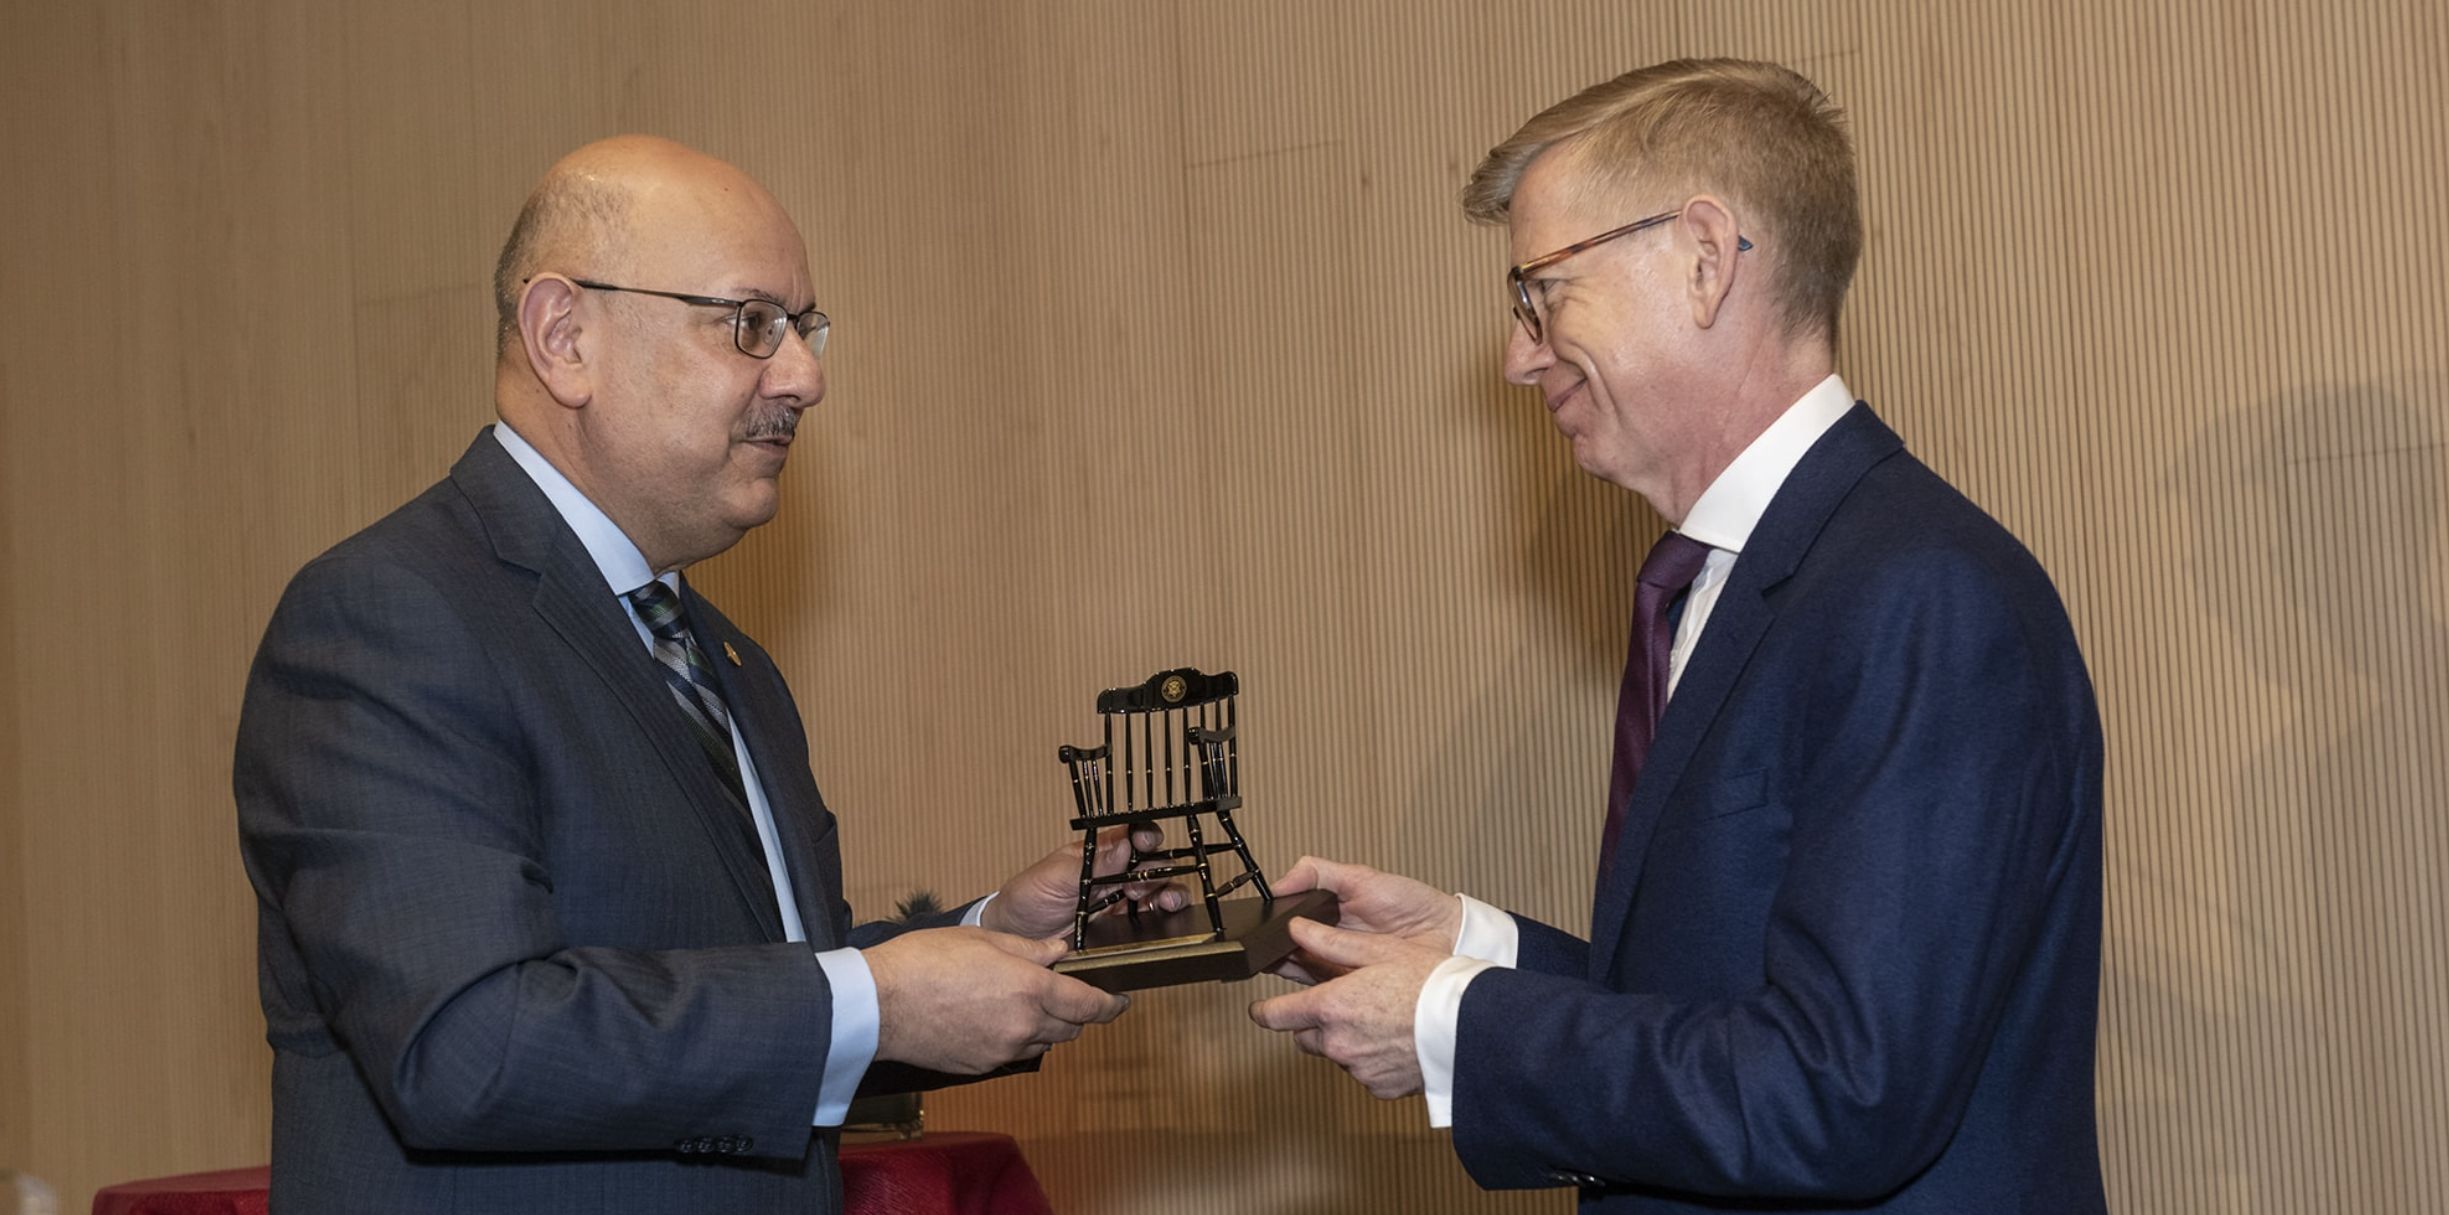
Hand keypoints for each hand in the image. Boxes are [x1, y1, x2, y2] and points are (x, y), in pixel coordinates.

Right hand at [865, 928, 1129, 1073]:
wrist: (880, 1003)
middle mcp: (1024, 1025)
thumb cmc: (926, 961)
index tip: (1120, 1002)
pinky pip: (1012, 1053)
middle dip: (1074, 1013)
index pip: (1090, 1006)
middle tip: (1061, 993)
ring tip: (1017, 1002)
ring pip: (1043, 1043)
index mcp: (1032, 989)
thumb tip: (1059, 952)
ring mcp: (1002, 1050)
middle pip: (1070, 1029)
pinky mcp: (981, 1066)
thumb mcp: (986, 941)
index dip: (1111, 1005)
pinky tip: (989, 1017)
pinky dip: (1013, 1037)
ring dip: (1044, 1026)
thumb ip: (1031, 949)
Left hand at [980, 824, 1188, 939]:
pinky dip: (1163, 918)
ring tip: (1166, 902)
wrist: (1016, 938)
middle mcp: (1114, 873)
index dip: (1144, 836)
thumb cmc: (1028, 898)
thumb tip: (1125, 845)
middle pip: (1153, 863)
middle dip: (1161, 869)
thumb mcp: (1054, 877)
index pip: (1131, 836)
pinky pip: (1151, 920)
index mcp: (1098, 852)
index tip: (1147, 844)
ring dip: (1169, 893)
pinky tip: (1163, 920)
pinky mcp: (1123, 927)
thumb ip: (1091, 864)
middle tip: (1149, 883)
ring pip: (1159, 890)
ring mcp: (1120, 899)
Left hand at [1248, 918, 1444, 1098]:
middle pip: (1306, 1036)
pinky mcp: (1380, 1088)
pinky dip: (1372, 1060)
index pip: (1276, 1016)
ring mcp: (1359, 1069)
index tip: (1259, 1010)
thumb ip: (1331, 944)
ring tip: (1380, 1020)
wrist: (1471, 1026)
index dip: (1263, 1012)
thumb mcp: (1380, 951)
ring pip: (1337, 1054)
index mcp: (1332, 1007)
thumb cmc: (1432, 984)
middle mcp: (1339, 1043)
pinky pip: (1364, 1073)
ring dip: (1347, 1041)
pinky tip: (1394, 1041)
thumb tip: (1298, 929)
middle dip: (1317, 1022)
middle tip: (1346, 1005)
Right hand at [1269, 856, 1461, 981]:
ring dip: (1289, 971)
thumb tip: (1278, 883)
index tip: (1260, 928)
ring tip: (1281, 962)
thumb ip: (1317, 873)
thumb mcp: (1360, 877)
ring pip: (1301, 975)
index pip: (1286, 927)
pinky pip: (1326, 993)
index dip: (1271, 928)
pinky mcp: (1354, 990)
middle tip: (1265, 950)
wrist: (1445, 931)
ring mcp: (1340, 970)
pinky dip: (1314, 990)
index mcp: (1326, 919)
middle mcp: (1329, 946)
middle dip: (1273, 953)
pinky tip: (1308, 982)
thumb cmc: (1410, 903)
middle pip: (1288, 954)